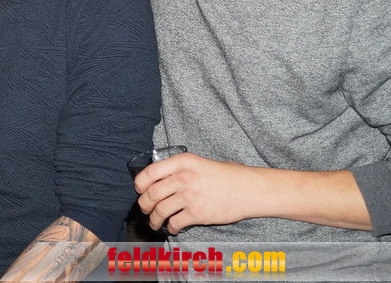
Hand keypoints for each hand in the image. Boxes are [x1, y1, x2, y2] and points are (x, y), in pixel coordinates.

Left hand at [133, 152, 256, 234]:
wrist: (250, 189)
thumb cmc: (227, 175)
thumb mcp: (199, 163)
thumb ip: (179, 169)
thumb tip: (159, 181)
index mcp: (182, 162)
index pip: (149, 172)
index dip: (140, 184)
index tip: (140, 190)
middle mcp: (183, 177)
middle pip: (151, 194)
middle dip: (144, 204)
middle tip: (145, 209)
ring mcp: (190, 196)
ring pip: (160, 211)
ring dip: (154, 219)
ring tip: (155, 223)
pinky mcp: (197, 213)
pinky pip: (175, 223)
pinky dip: (171, 228)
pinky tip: (173, 228)